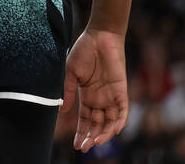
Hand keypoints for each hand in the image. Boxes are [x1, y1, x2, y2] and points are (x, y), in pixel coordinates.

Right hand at [62, 27, 129, 151]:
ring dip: (104, 134)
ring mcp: (111, 96)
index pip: (85, 120)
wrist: (100, 36)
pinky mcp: (121, 91)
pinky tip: (113, 131)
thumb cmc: (83, 51)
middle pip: (97, 124)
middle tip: (83, 148)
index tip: (76, 145)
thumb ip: (67, 91)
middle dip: (90, 137)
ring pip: (110, 122)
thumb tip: (61, 110)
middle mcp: (100, 99)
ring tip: (95, 142)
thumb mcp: (70, 73)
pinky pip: (123, 111)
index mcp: (87, 95)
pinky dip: (119, 122)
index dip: (81, 132)